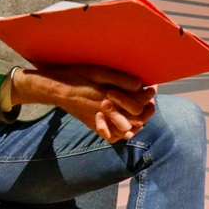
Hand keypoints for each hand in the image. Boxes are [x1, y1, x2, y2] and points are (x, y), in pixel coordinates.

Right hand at [11, 65, 155, 142]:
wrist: (56, 90)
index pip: (137, 105)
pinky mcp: (94, 126)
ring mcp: (100, 123)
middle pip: (135, 120)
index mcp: (109, 100)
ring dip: (137, 122)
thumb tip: (140, 84)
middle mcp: (106, 115)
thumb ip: (120, 79)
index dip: (148, 96)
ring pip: (126, 131)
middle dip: (146, 110)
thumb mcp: (99, 72)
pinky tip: (127, 122)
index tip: (152, 88)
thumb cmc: (77, 77)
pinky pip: (112, 136)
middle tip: (150, 100)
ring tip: (142, 110)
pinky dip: (122, 131)